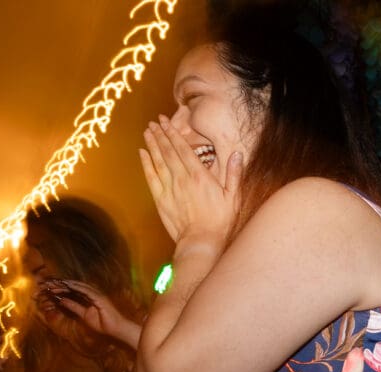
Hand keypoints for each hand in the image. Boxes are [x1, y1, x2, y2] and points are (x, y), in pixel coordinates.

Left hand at [39, 279, 140, 347]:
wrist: (115, 329)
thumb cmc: (102, 324)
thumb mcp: (83, 315)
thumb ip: (74, 307)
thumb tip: (62, 301)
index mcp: (88, 298)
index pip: (73, 291)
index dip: (61, 289)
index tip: (49, 288)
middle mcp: (92, 294)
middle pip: (74, 286)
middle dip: (61, 284)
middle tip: (48, 283)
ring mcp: (97, 294)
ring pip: (79, 286)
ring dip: (67, 284)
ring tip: (55, 282)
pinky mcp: (100, 298)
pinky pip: (87, 291)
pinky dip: (77, 287)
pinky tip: (68, 285)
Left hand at [138, 115, 242, 244]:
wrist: (201, 241)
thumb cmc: (220, 221)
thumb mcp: (233, 197)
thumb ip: (234, 174)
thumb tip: (237, 154)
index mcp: (199, 176)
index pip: (183, 149)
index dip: (173, 134)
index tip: (167, 122)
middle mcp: (182, 178)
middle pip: (168, 151)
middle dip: (161, 134)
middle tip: (155, 122)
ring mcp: (169, 188)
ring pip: (157, 161)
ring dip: (152, 144)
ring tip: (147, 131)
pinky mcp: (160, 199)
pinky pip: (151, 176)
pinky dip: (146, 163)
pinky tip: (142, 153)